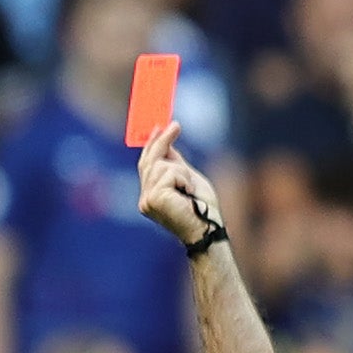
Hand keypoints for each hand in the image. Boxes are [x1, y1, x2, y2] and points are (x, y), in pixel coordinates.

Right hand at [135, 123, 224, 247]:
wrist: (208, 227)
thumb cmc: (201, 207)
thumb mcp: (188, 178)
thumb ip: (175, 163)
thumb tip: (167, 141)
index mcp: (151, 195)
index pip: (146, 165)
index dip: (151, 145)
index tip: (158, 126)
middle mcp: (144, 199)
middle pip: (150, 161)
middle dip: (162, 142)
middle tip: (176, 125)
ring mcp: (147, 201)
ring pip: (161, 166)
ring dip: (181, 172)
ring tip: (189, 188)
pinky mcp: (154, 199)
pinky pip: (169, 174)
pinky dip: (183, 179)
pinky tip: (187, 194)